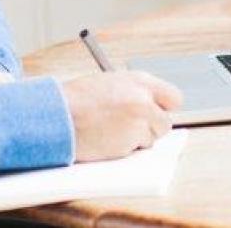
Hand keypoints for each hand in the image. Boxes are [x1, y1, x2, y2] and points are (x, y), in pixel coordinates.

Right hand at [61, 71, 183, 162]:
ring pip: (150, 139)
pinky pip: (134, 150)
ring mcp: (139, 122)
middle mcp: (144, 99)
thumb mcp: (109, 83)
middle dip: (151, 128)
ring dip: (135, 139)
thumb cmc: (76, 100)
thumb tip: (150, 106)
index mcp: (140, 80)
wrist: (57, 115)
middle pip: (165, 123)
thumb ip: (133, 92)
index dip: (164, 109)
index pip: (173, 98)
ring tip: (110, 130)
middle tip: (132, 128)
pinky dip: (123, 149)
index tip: (157, 114)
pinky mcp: (130, 142)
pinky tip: (104, 139)